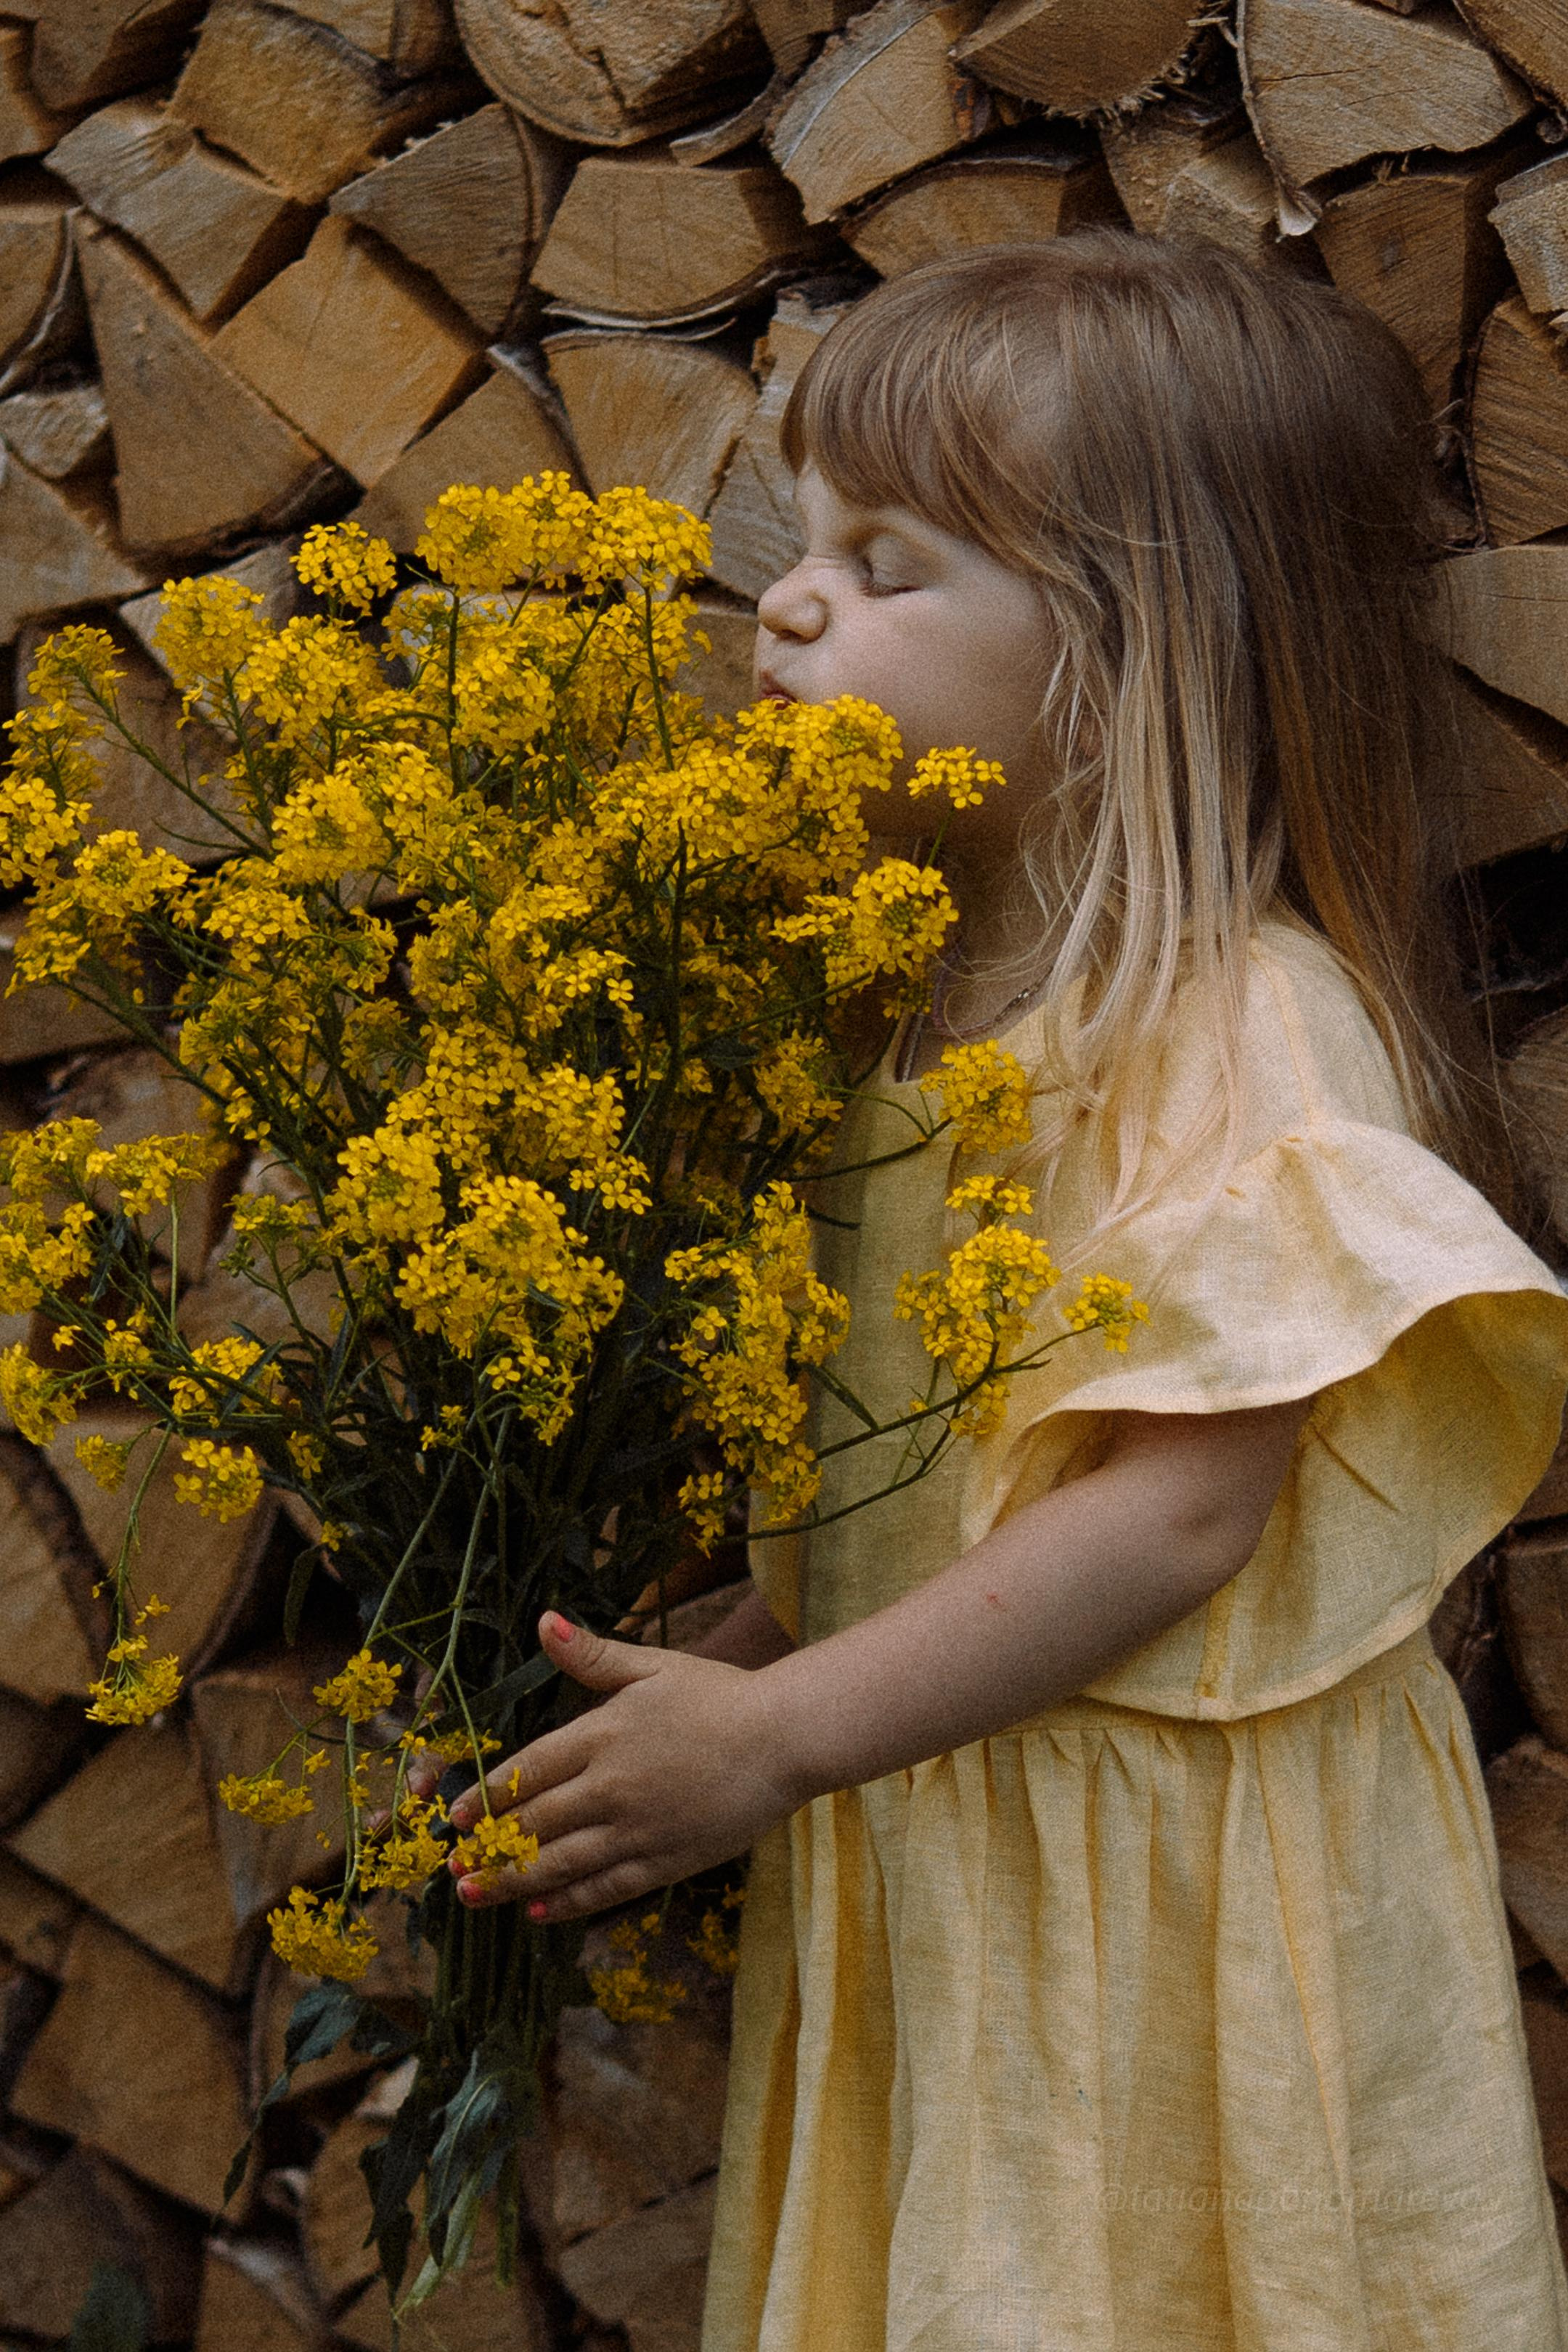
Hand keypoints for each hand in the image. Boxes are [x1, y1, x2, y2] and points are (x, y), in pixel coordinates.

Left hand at [441, 1612, 802, 1922]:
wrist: (784, 1739)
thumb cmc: (719, 1696)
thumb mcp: (653, 1666)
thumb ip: (593, 1655)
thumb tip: (544, 1621)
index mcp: (602, 1736)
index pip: (528, 1772)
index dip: (487, 1798)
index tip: (456, 1818)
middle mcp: (611, 1787)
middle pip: (535, 1824)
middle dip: (489, 1847)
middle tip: (454, 1867)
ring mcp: (637, 1829)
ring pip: (561, 1864)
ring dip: (512, 1882)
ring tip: (476, 1895)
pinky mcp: (665, 1860)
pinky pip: (605, 1888)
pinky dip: (568, 1903)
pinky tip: (539, 1912)